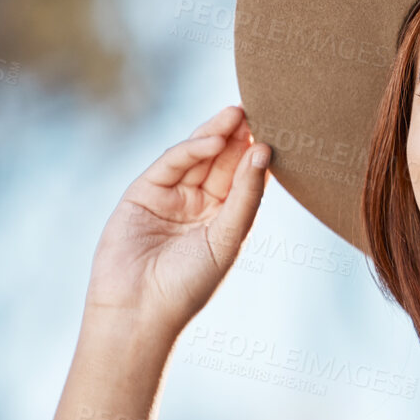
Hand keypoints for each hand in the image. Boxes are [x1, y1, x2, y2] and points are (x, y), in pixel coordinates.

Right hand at [83, 104, 270, 339]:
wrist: (140, 310)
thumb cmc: (189, 284)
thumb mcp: (229, 238)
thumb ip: (246, 196)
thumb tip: (263, 152)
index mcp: (224, 219)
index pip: (244, 178)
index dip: (258, 155)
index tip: (279, 130)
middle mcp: (199, 205)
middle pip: (222, 161)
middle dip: (238, 136)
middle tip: (259, 109)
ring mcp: (170, 197)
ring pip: (197, 157)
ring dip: (217, 134)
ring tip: (238, 114)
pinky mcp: (143, 192)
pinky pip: (171, 164)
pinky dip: (191, 150)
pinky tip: (214, 140)